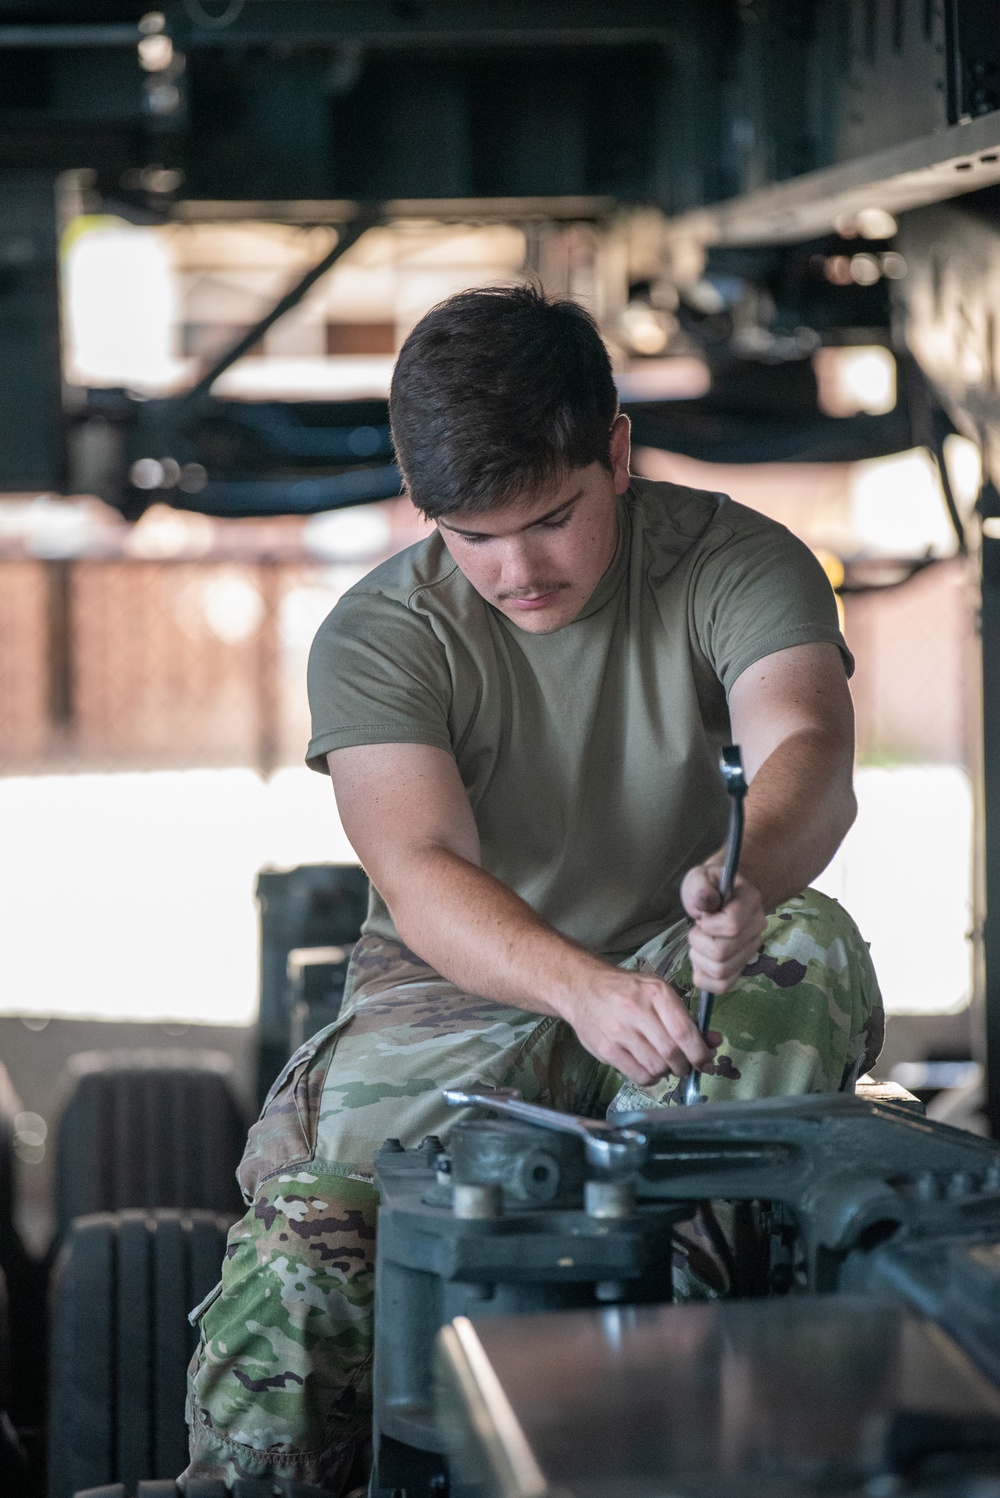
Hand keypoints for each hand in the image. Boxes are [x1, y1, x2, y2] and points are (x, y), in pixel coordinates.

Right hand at [561, 966, 718, 1086]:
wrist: (582, 987)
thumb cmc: (626, 990)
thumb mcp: (658, 992)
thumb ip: (686, 1018)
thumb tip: (714, 1042)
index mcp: (656, 992)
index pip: (684, 1031)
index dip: (700, 1052)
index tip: (705, 1061)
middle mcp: (637, 1010)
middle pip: (672, 1053)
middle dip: (685, 1065)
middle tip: (685, 1065)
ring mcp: (619, 1031)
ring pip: (656, 1067)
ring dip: (667, 1072)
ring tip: (664, 1065)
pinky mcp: (606, 1049)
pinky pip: (638, 1075)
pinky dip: (650, 1077)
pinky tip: (649, 1067)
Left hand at [680, 862, 766, 993]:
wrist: (718, 894)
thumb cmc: (709, 885)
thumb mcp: (700, 878)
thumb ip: (701, 886)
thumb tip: (706, 900)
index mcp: (751, 902)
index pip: (731, 926)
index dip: (709, 925)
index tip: (703, 916)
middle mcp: (757, 928)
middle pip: (723, 953)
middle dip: (698, 942)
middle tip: (698, 929)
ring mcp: (751, 950)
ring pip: (721, 972)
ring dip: (699, 959)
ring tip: (700, 942)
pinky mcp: (741, 967)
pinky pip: (722, 987)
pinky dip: (704, 977)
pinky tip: (701, 959)